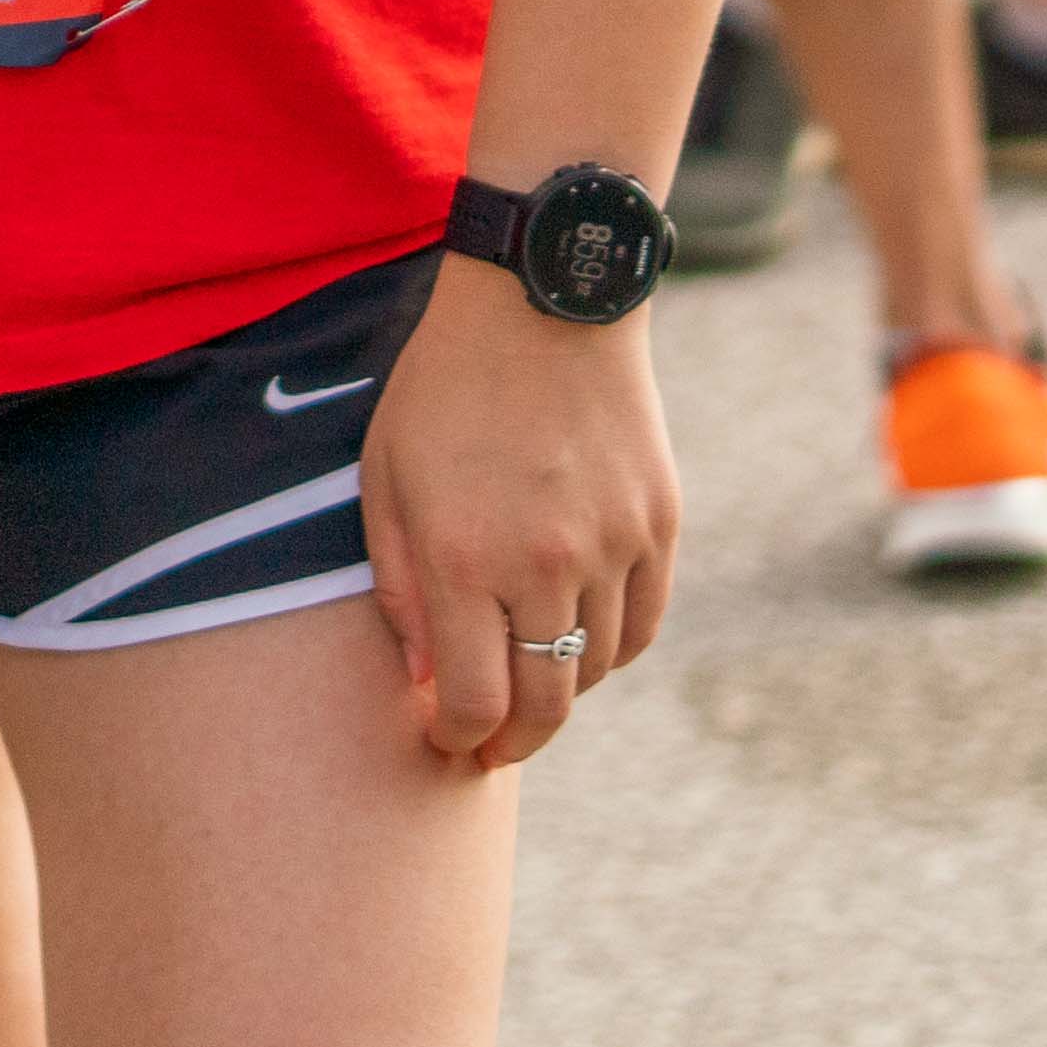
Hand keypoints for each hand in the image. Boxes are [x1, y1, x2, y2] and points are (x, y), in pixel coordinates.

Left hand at [364, 258, 674, 775]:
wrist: (545, 299)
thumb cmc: (445, 389)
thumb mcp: (387, 479)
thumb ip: (401, 589)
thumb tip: (425, 683)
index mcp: (464, 556)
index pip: (472, 704)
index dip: (457, 741)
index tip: (444, 742)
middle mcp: (544, 562)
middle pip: (545, 707)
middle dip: (512, 743)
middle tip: (488, 748)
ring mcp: (613, 545)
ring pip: (595, 670)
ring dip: (558, 691)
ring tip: (526, 678)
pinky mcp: (659, 524)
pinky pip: (641, 626)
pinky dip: (610, 650)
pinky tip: (577, 640)